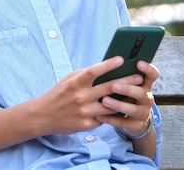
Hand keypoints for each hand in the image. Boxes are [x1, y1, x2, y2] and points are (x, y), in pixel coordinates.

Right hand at [27, 56, 142, 135]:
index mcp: (75, 83)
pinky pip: (104, 118)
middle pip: (107, 88)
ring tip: (136, 93)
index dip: (108, 65)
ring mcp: (84, 112)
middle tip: (139, 77)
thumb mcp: (69, 79)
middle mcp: (80, 97)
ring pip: (110, 105)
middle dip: (125, 81)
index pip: (94, 71)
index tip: (122, 59)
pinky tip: (124, 108)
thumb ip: (86, 74)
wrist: (44, 115)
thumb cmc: (59, 93)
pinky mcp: (87, 125)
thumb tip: (106, 67)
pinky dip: (113, 113)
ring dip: (124, 99)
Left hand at [95, 60, 159, 137]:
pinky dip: (111, 119)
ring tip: (105, 101)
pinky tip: (99, 116)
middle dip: (127, 89)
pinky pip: (123, 123)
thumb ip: (121, 75)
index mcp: (146, 85)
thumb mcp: (127, 85)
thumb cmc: (126, 96)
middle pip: (141, 93)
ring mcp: (144, 113)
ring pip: (133, 109)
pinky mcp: (136, 126)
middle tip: (114, 85)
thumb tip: (106, 62)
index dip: (148, 69)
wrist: (134, 121)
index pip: (153, 75)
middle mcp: (147, 98)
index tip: (138, 62)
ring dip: (118, 105)